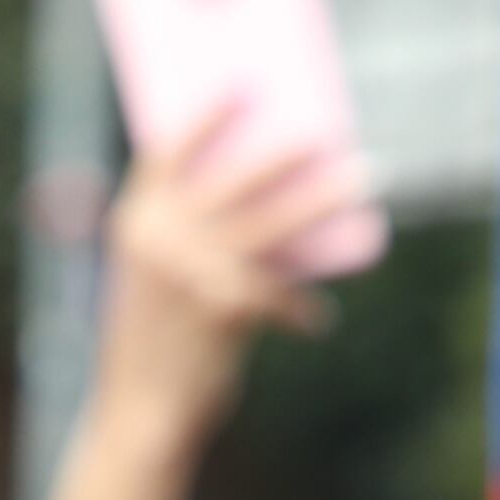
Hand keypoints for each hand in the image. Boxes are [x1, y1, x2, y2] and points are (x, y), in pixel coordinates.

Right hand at [92, 116, 369, 436]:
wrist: (138, 413)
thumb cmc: (151, 342)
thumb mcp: (149, 281)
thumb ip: (185, 241)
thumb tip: (260, 203)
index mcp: (134, 225)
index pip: (167, 153)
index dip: (206, 115)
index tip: (242, 86)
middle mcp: (160, 241)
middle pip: (236, 178)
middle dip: (286, 152)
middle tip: (327, 133)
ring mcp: (193, 273)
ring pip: (275, 223)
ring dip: (324, 196)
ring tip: (365, 176)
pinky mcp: (223, 309)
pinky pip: (280, 293)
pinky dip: (301, 309)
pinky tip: (316, 318)